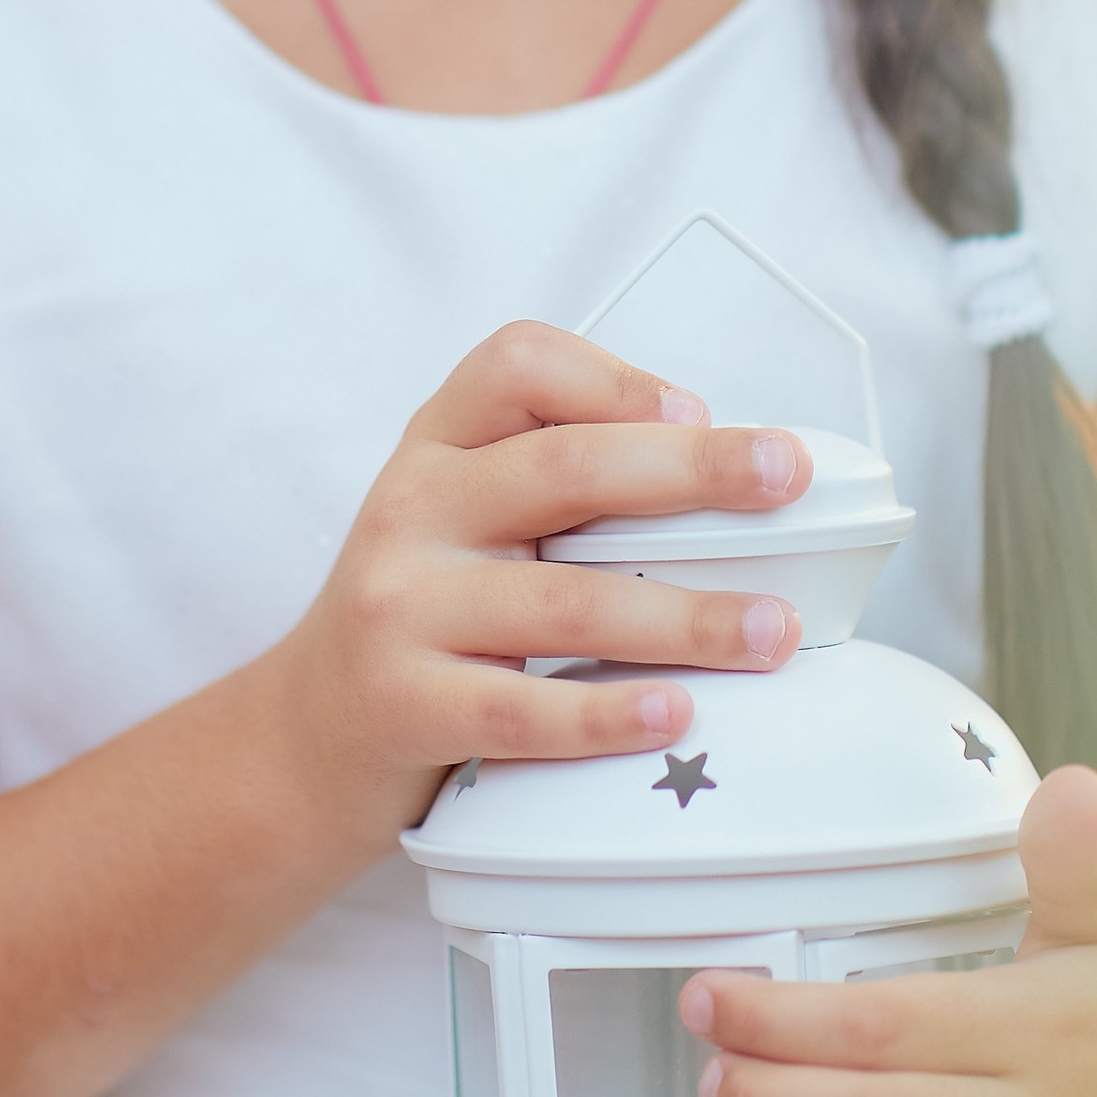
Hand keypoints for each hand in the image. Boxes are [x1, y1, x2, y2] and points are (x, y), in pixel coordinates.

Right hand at [260, 319, 806, 851]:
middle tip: (786, 479)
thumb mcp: (465, 515)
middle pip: (564, 467)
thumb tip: (727, 480)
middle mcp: (414, 508)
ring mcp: (400, 606)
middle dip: (693, 470)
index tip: (698, 411)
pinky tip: (675, 712)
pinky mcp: (405, 703)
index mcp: (439, 445)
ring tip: (771, 629)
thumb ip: (561, 481)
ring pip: (564, 599)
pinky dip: (607, 712)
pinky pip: (521, 708)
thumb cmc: (425, 611)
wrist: (310, 731)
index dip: (616, 379)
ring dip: (685, 615)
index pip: (517, 364)